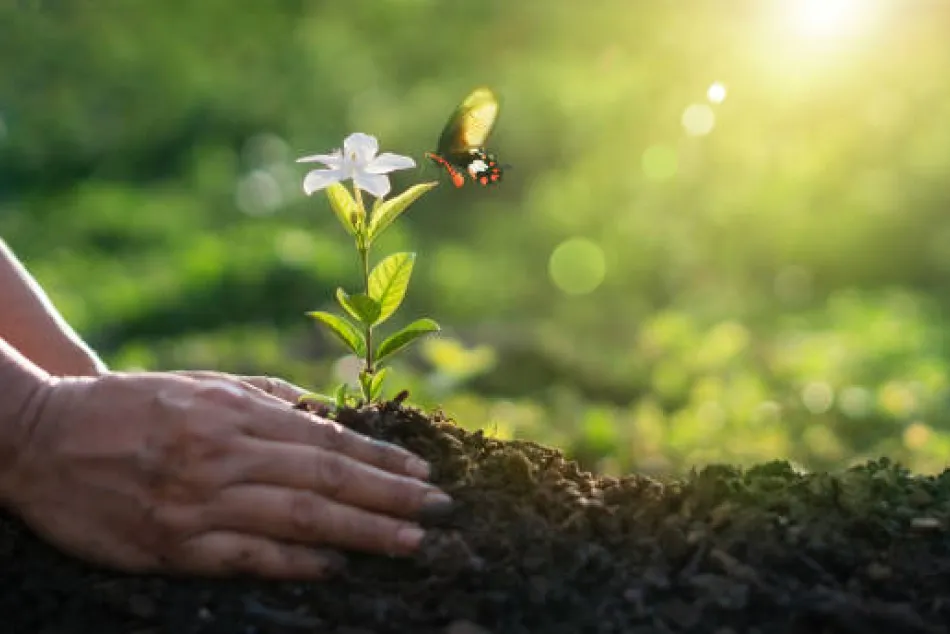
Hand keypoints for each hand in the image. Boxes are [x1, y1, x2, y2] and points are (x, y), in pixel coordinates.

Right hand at [2, 371, 449, 578]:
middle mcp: (223, 454)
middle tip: (438, 513)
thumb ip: (266, 398)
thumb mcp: (201, 384)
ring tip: (409, 543)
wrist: (42, 437)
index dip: (380, 461)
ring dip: (361, 532)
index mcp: (234, 412)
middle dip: (389, 497)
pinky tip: (335, 568)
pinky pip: (246, 557)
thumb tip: (329, 415)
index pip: (327, 440)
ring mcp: (198, 502)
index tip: (423, 476)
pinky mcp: (171, 545)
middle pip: (324, 479)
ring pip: (297, 519)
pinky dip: (295, 564)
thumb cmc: (131, 405)